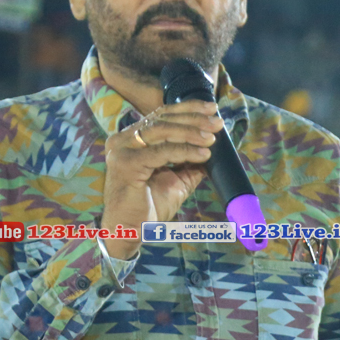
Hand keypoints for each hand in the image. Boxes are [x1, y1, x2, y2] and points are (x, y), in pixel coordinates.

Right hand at [99, 100, 223, 258]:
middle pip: (163, 119)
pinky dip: (184, 151)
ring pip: (162, 131)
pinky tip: (203, 153)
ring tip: (212, 138)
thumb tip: (212, 148)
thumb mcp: (176, 180)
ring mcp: (122, 150)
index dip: (188, 109)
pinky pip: (161, 152)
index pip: (162, 115)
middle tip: (216, 123)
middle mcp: (124, 140)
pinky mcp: (126, 164)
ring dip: (191, 132)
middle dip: (193, 119)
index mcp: (133, 139)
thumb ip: (190, 163)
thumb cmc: (148, 205)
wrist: (129, 230)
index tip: (212, 109)